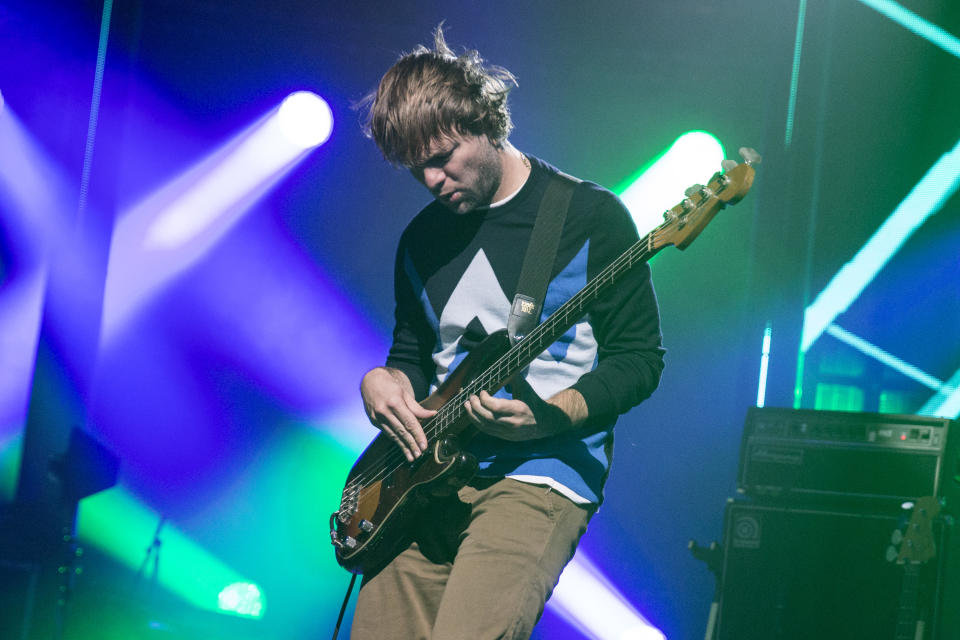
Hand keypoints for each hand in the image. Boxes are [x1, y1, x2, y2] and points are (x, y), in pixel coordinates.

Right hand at [361, 367, 435, 460]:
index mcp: (394, 402)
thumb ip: (417, 407)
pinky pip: (387, 433)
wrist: (370, 381)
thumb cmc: (391, 386)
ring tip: (411, 456)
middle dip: (411, 444)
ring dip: (403, 447)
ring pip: (393, 435)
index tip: (424, 445)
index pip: (409, 422)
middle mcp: (384, 411)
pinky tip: (402, 447)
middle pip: (401, 431)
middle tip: (419, 455)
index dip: (418, 435)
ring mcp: (377, 417)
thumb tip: (432, 414)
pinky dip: (395, 441)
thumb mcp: (405, 393)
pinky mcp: (373, 420)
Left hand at [463, 387, 584, 440]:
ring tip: (466, 405)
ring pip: (485, 426)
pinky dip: (478, 422)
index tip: (482, 391)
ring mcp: (508, 432)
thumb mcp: (525, 388)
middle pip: (488, 417)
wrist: (545, 422)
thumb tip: (500, 365)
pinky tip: (473, 414)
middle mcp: (512, 423)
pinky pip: (487, 431)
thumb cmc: (533, 401)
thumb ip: (512, 377)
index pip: (496, 407)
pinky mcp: (505, 437)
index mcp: (518, 409)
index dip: (485, 399)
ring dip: (473, 415)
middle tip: (470, 397)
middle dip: (475, 407)